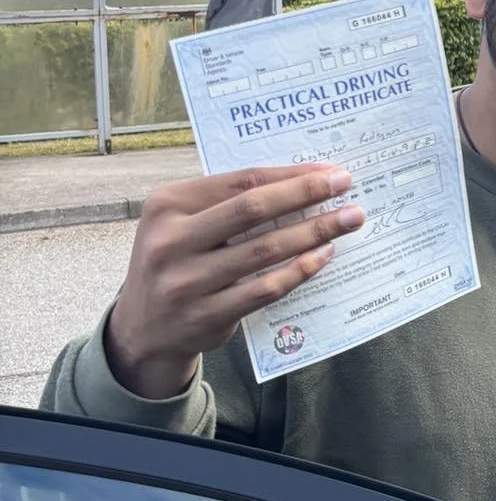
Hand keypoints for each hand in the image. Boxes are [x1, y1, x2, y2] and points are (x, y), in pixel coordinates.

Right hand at [104, 166, 365, 398]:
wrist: (142, 330)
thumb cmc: (176, 262)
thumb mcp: (181, 224)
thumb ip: (226, 203)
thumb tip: (300, 180)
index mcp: (166, 205)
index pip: (240, 180)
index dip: (289, 175)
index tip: (328, 170)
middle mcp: (171, 241)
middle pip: (253, 209)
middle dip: (305, 194)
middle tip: (346, 185)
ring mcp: (186, 282)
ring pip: (265, 250)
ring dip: (313, 231)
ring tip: (348, 219)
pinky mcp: (205, 316)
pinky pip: (265, 288)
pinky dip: (299, 270)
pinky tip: (323, 255)